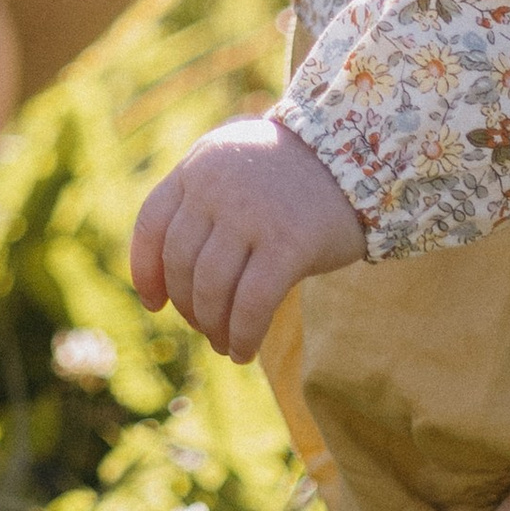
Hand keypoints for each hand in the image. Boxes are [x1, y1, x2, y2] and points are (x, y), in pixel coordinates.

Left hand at [130, 113, 365, 361]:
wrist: (363, 159)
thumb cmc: (293, 176)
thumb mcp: (236, 167)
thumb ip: (200, 203)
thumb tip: (161, 284)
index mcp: (199, 166)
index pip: (151, 224)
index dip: (146, 272)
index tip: (155, 304)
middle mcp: (218, 187)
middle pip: (181, 264)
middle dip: (188, 307)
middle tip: (205, 328)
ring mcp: (252, 214)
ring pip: (211, 289)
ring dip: (213, 326)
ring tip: (225, 343)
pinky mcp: (289, 243)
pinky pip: (251, 304)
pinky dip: (242, 335)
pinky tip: (244, 351)